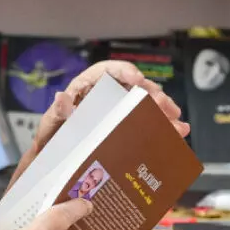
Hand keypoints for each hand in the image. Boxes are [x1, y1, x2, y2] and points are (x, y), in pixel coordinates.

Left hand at [59, 60, 188, 139]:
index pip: (106, 70)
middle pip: (132, 86)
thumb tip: (61, 97)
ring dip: (163, 110)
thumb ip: (57, 112)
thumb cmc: (52, 137)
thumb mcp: (51, 125)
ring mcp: (117, 109)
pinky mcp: (126, 124)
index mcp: (85, 87)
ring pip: (144, 103)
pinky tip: (178, 130)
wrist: (56, 159)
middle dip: (151, 94)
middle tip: (163, 105)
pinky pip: (148, 120)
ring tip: (176, 121)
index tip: (137, 79)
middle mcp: (105, 94)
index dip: (123, 70)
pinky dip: (164, 125)